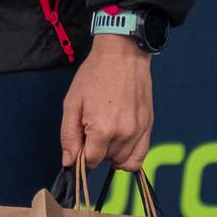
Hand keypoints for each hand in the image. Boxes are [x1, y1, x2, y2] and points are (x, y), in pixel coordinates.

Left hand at [60, 34, 153, 169]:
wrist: (122, 54)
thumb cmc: (95, 74)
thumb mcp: (72, 102)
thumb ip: (69, 135)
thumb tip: (69, 162)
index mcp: (102, 130)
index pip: (89, 161)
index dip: (80, 153)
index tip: (79, 138)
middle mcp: (124, 135)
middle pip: (105, 160)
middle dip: (95, 149)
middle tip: (91, 126)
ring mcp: (139, 131)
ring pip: (122, 160)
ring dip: (111, 152)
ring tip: (105, 130)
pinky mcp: (148, 126)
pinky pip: (140, 157)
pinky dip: (128, 158)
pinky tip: (119, 144)